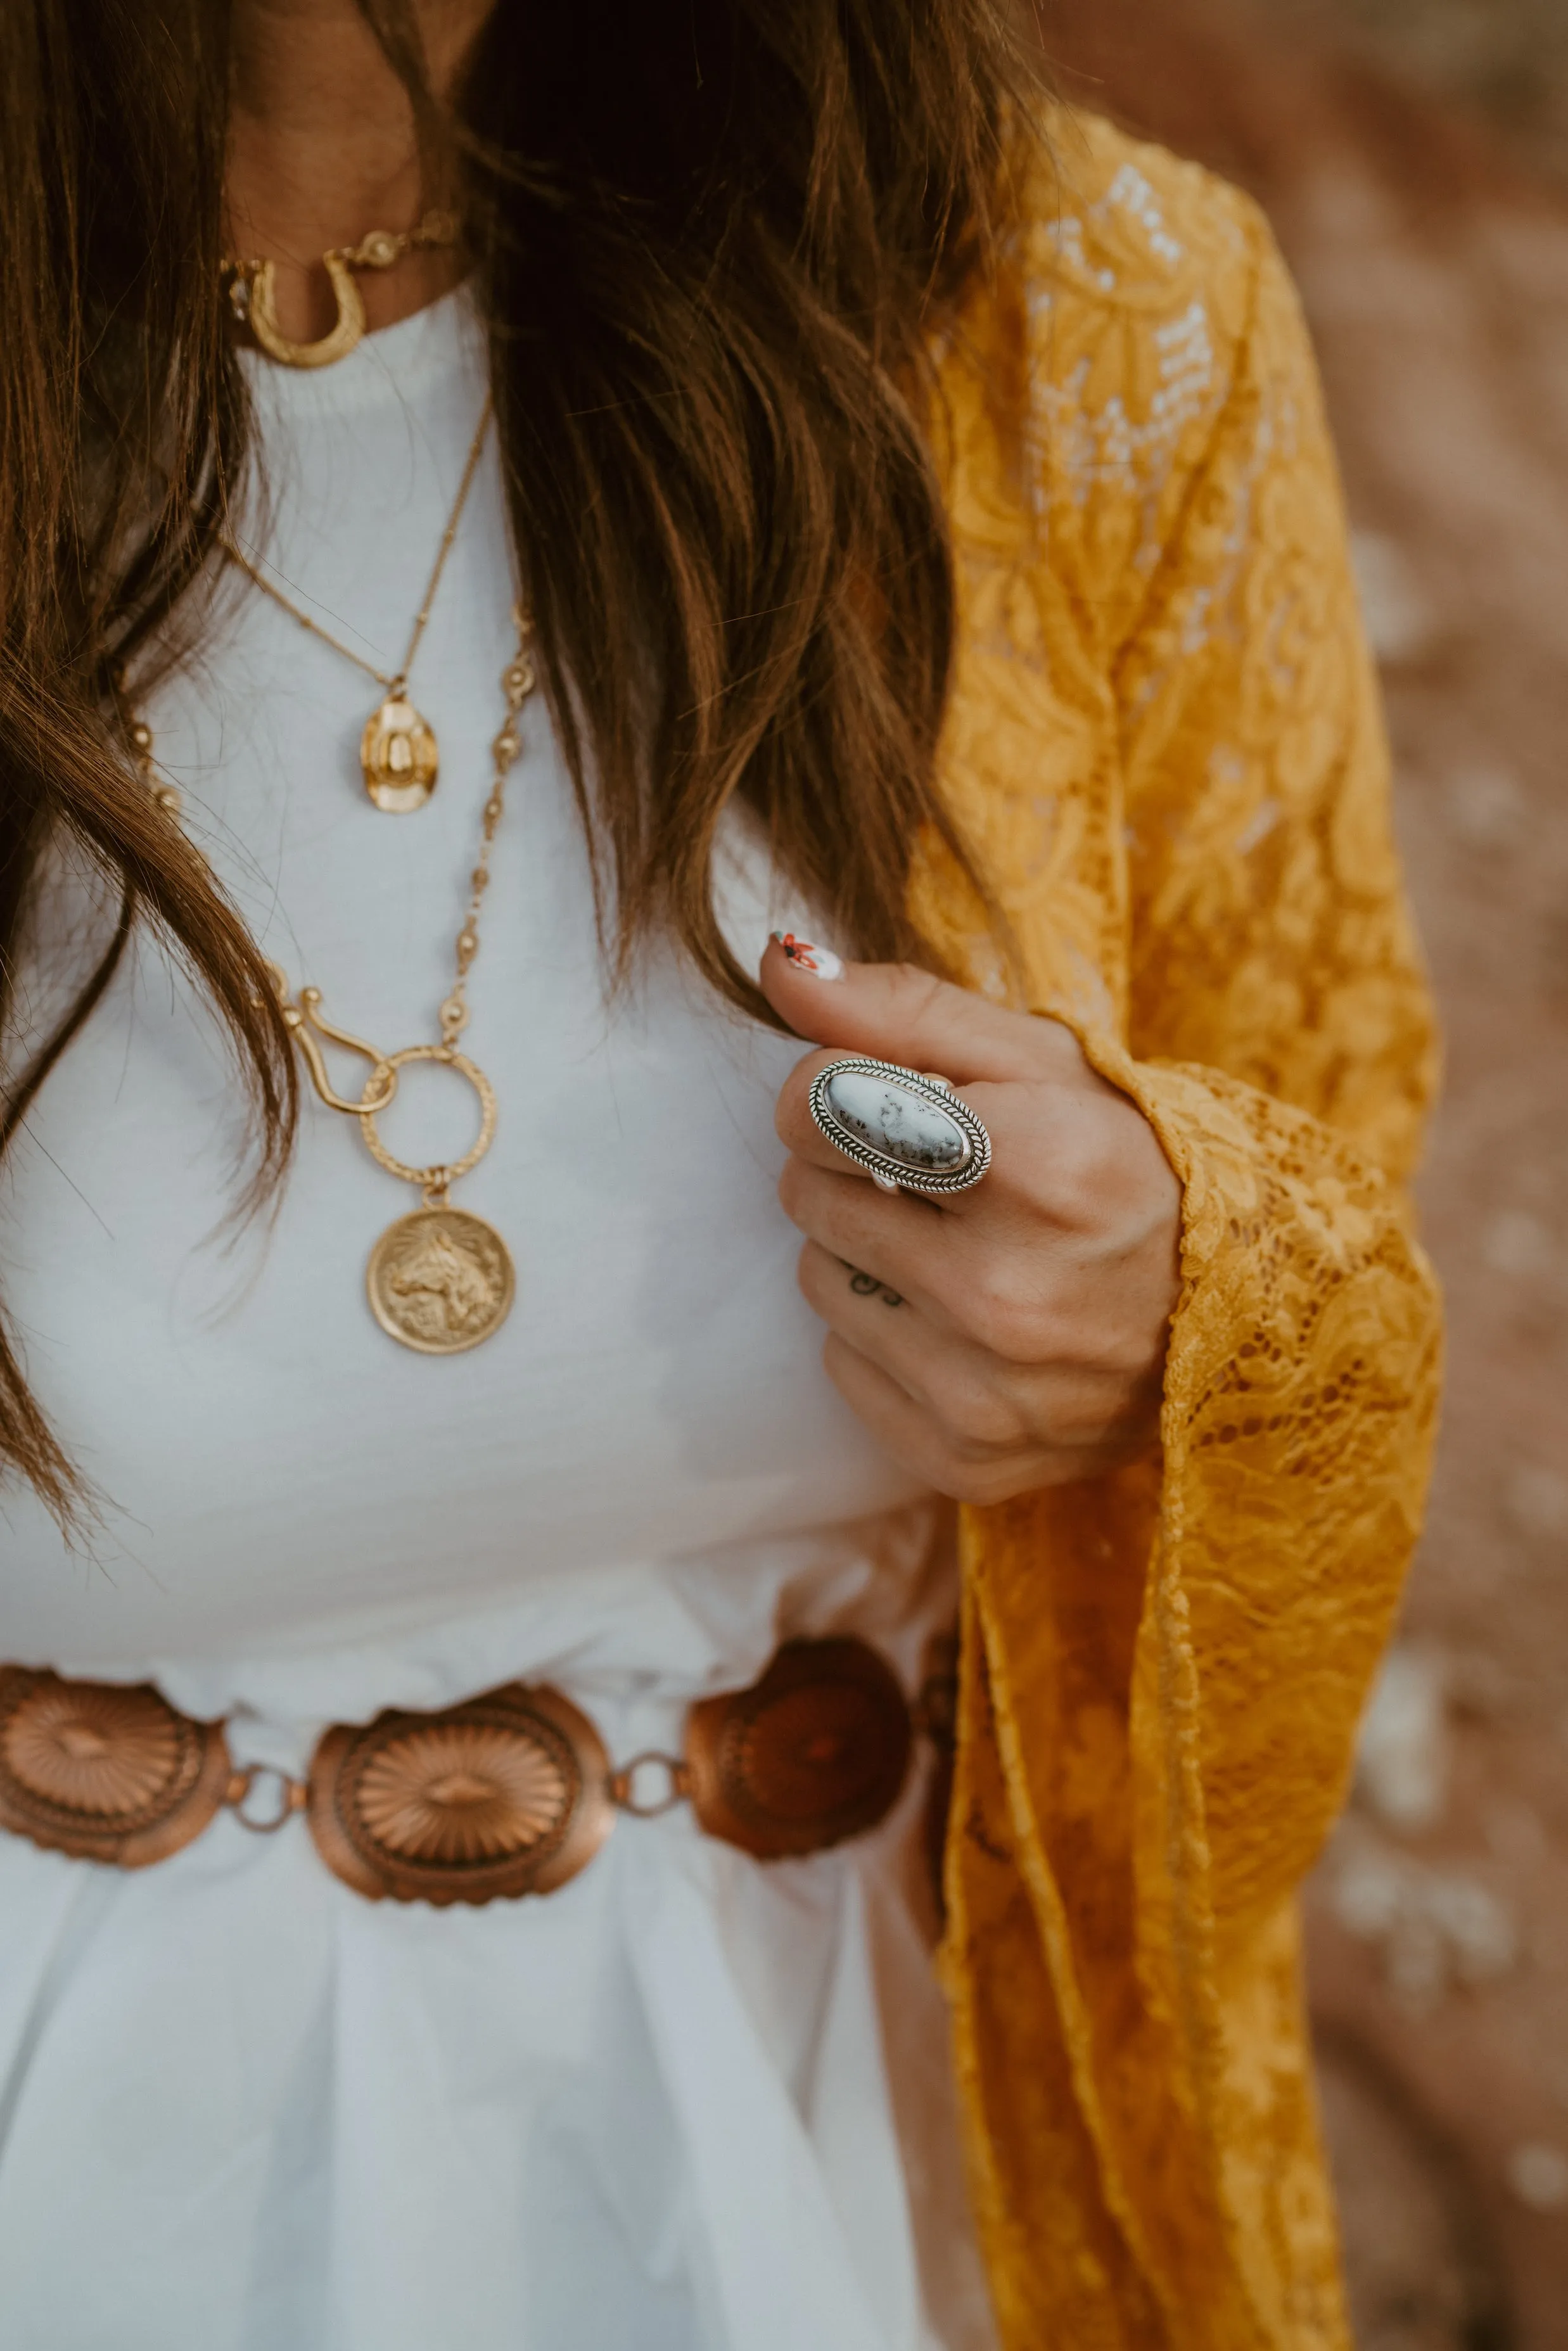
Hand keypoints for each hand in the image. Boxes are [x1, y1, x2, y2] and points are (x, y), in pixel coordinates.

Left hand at [765, 937, 1182, 1503]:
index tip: (882, 1095)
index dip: (833, 1084)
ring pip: (817, 1278)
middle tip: (934, 1172)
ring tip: (957, 1245)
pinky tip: (961, 1321)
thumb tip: (774, 967)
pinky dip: (883, 1333)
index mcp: (1038, 1168)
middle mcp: (1007, 1294)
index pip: (823, 1103)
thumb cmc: (1128, 1161)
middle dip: (849, 1163)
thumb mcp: (1039, 1060)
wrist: (1237, 1314)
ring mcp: (984, 1391)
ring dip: (863, 1248)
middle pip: (810, 1189)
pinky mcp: (963, 1456)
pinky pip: (841, 1365)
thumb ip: (899, 1009)